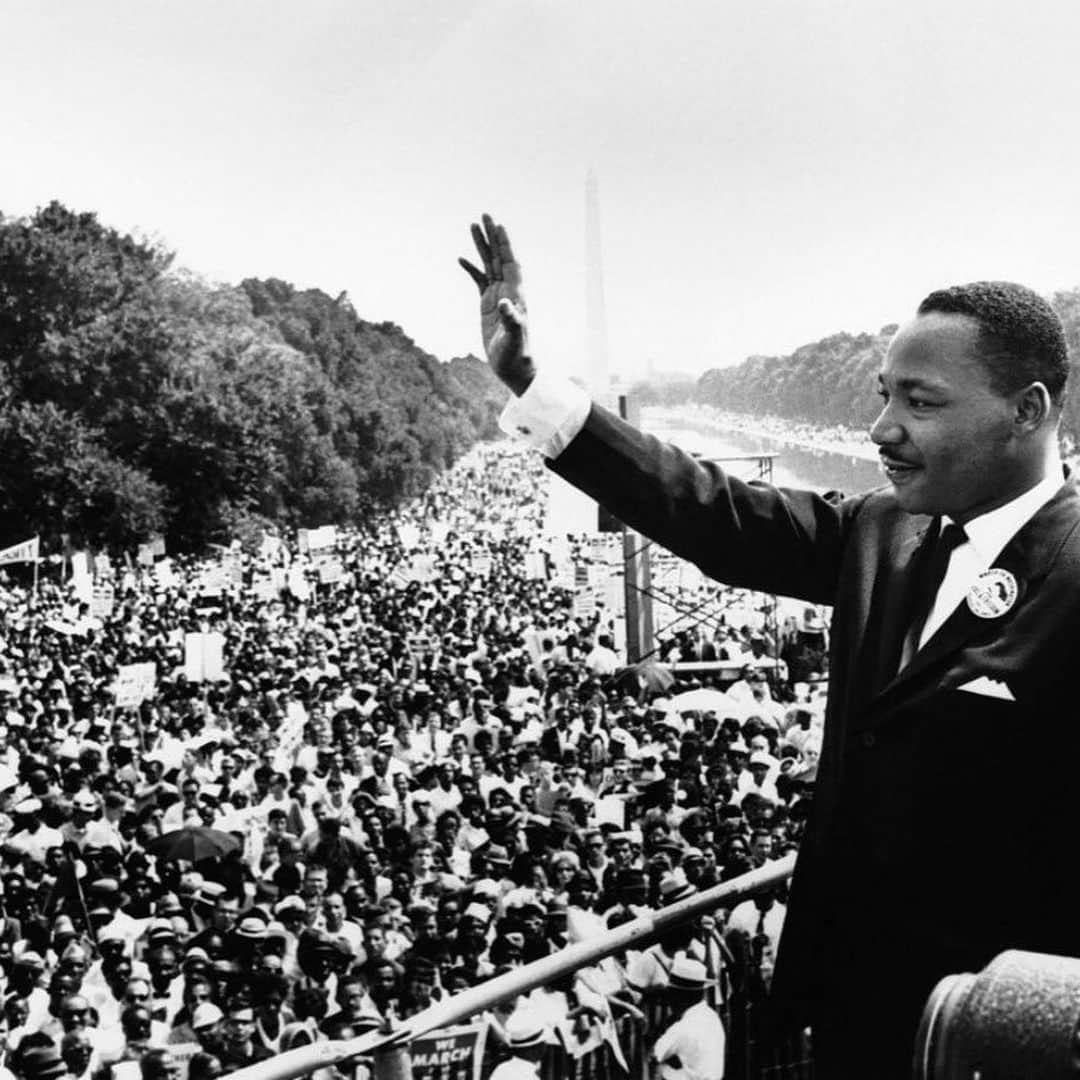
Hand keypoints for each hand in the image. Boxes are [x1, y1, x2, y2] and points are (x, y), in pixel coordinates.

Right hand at [459, 214, 535, 395]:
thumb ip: (511, 320)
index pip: (510, 263)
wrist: (513, 367)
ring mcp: (497, 296)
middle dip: (492, 236)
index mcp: (516, 294)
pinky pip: (479, 281)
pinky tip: (461, 259)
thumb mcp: (513, 338)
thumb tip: (504, 303)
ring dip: (482, 246)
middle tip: (484, 215)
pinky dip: (471, 269)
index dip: (505, 245)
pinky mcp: (487, 305)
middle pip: (499, 257)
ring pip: (489, 265)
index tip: (499, 225)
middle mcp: (508, 291)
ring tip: (472, 226)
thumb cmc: (516, 354)